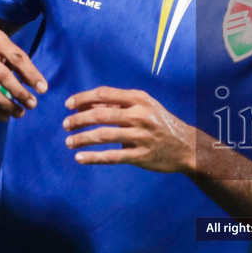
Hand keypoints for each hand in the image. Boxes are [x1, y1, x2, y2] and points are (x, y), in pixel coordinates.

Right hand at [0, 29, 46, 120]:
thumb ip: (17, 61)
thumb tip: (38, 84)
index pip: (17, 57)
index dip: (32, 74)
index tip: (43, 89)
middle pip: (2, 75)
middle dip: (20, 92)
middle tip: (32, 104)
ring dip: (7, 105)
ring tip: (19, 113)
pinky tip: (3, 116)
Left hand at [63, 86, 198, 171]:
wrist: (186, 146)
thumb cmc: (159, 123)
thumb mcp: (144, 106)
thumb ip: (117, 104)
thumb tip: (84, 105)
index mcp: (139, 99)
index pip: (104, 94)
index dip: (83, 98)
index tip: (68, 105)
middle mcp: (140, 116)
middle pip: (100, 115)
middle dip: (78, 120)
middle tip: (65, 125)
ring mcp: (141, 136)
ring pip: (103, 136)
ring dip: (82, 139)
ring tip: (69, 142)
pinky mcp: (141, 156)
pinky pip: (112, 156)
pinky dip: (93, 158)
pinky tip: (80, 158)